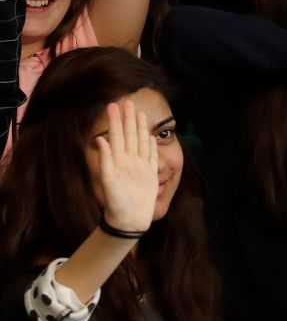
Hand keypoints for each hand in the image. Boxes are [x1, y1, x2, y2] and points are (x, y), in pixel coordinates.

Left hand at [94, 99, 159, 233]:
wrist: (129, 218)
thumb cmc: (116, 202)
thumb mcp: (107, 180)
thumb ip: (105, 159)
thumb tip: (100, 139)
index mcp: (118, 160)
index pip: (117, 135)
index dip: (116, 120)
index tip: (114, 105)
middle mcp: (129, 160)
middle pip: (130, 134)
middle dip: (128, 118)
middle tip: (127, 102)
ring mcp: (140, 166)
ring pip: (141, 141)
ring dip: (140, 128)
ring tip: (139, 114)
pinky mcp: (150, 174)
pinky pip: (151, 156)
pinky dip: (151, 145)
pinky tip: (150, 137)